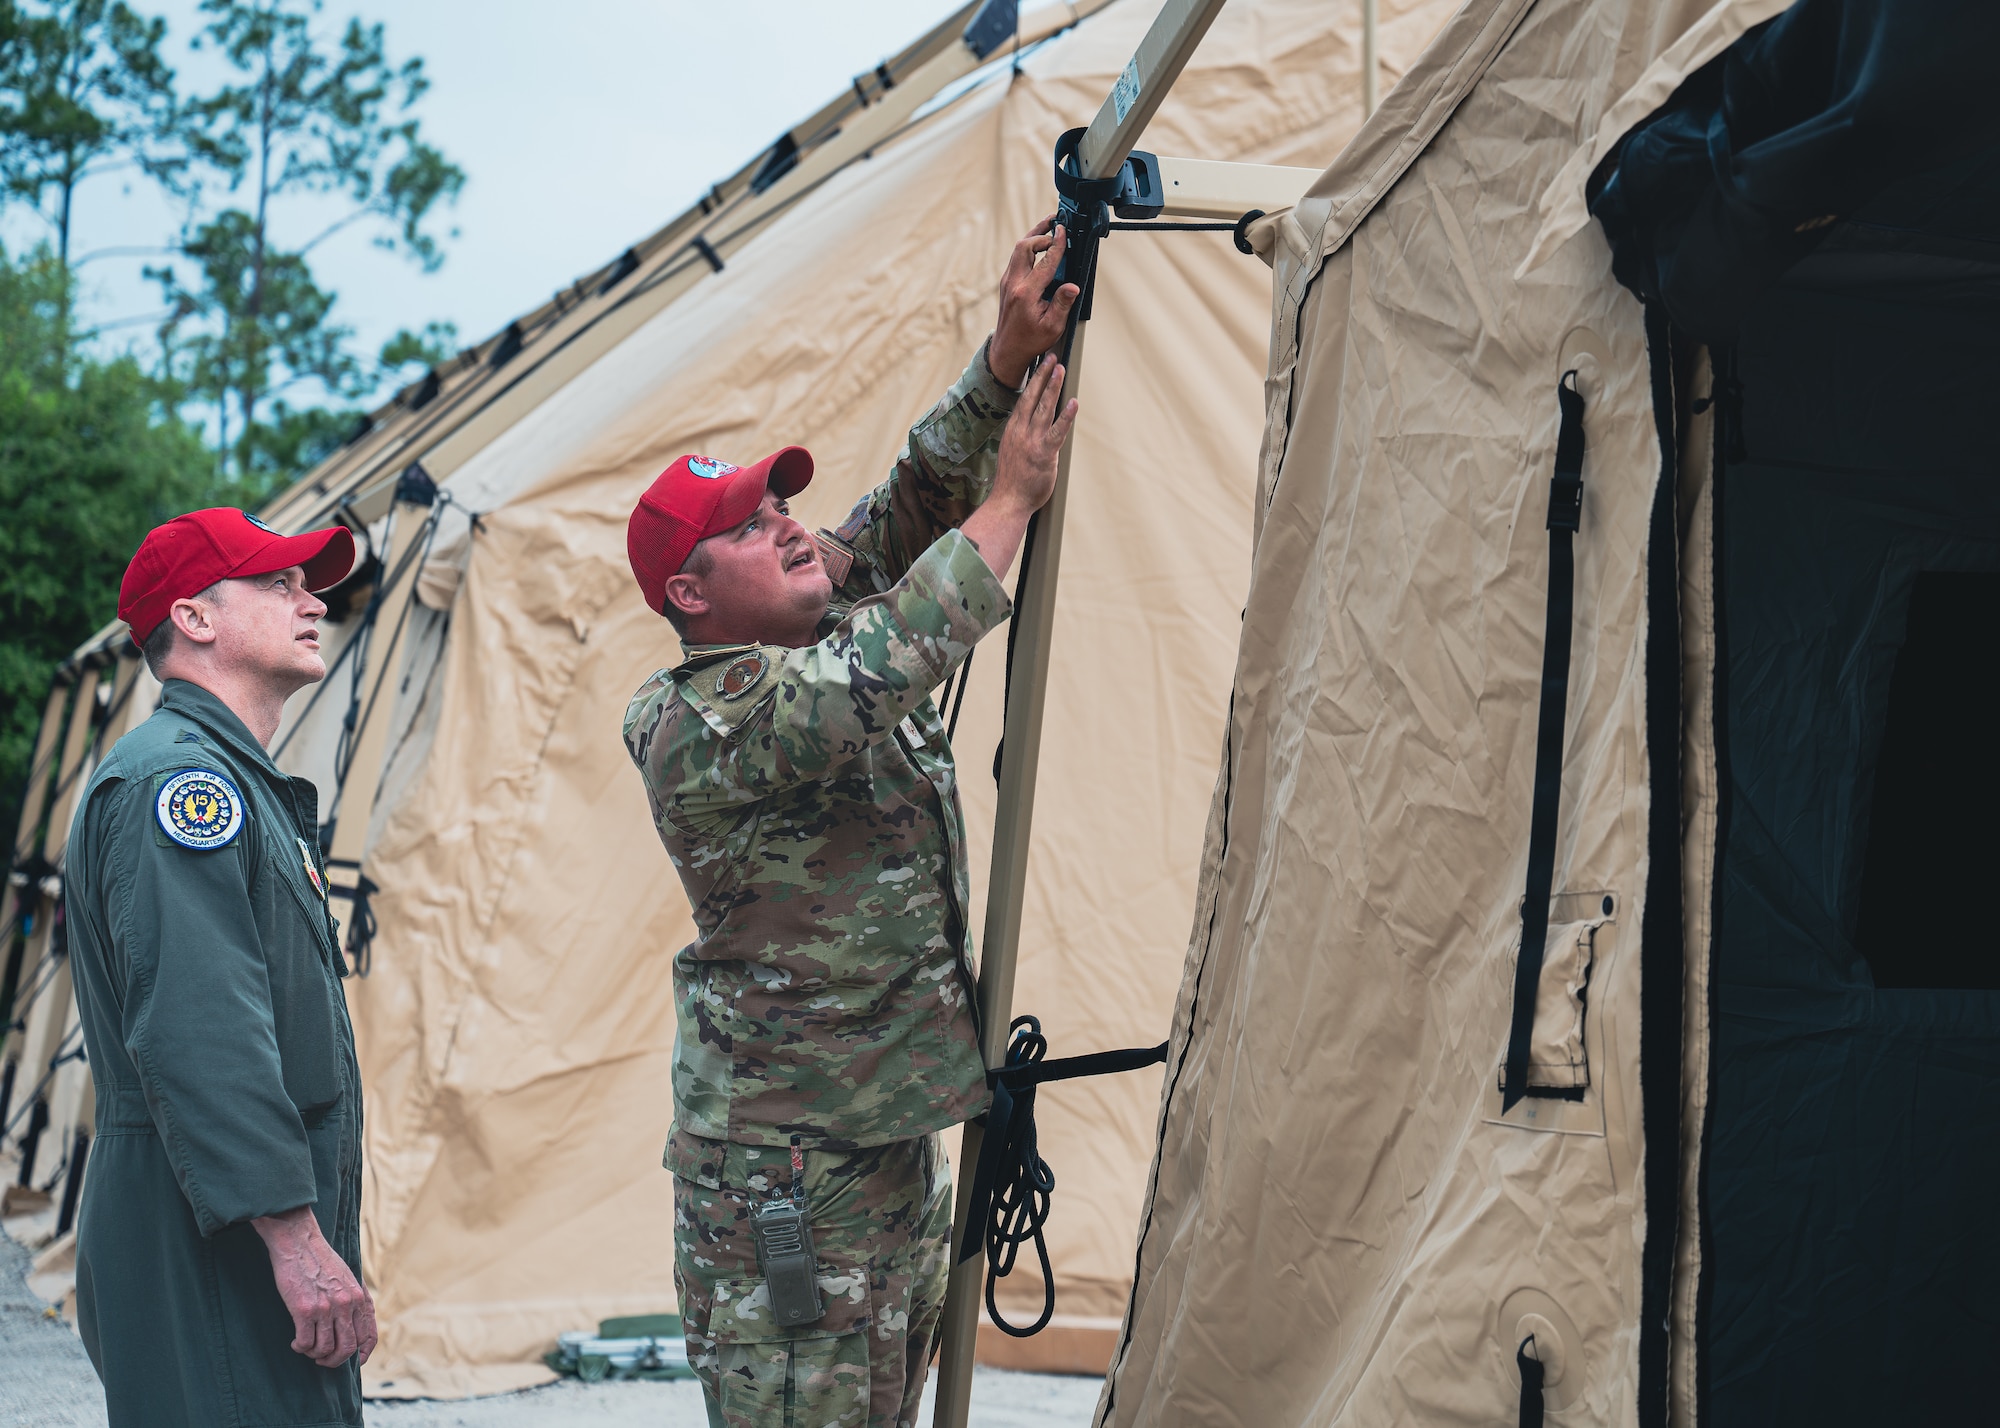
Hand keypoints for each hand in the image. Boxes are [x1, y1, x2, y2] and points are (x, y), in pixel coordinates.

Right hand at [252, 1205, 376, 1368]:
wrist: (299, 1243)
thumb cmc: (320, 1260)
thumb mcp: (347, 1277)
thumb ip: (354, 1298)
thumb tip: (355, 1323)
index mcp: (359, 1297)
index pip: (369, 1334)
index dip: (363, 1353)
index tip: (355, 1362)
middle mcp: (346, 1304)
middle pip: (348, 1348)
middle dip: (335, 1360)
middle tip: (323, 1359)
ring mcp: (326, 1308)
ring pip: (325, 1349)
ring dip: (315, 1354)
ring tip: (307, 1348)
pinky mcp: (304, 1310)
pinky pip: (306, 1342)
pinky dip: (300, 1347)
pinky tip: (296, 1342)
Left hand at [989, 215, 1080, 387]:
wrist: (1008, 350)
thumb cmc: (1030, 340)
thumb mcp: (1053, 326)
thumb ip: (1062, 303)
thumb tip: (1072, 286)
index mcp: (1026, 293)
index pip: (1045, 262)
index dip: (1057, 244)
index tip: (1065, 231)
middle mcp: (1013, 284)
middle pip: (1024, 246)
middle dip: (1040, 232)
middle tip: (1056, 223)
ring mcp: (1007, 282)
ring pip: (1018, 250)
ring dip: (1033, 237)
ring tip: (1049, 227)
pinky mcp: (1007, 283)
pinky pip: (1016, 258)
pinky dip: (1029, 248)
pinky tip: (1040, 246)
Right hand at [994, 356, 1078, 512]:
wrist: (1008, 502)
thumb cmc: (1012, 482)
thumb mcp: (1012, 452)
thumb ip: (1022, 437)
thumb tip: (1031, 429)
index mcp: (1013, 430)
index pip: (1023, 399)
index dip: (1032, 381)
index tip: (1038, 365)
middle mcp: (1021, 431)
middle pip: (1032, 397)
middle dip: (1042, 375)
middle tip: (1051, 357)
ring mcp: (1032, 441)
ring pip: (1044, 408)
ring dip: (1052, 387)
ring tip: (1060, 369)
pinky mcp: (1044, 454)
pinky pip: (1057, 431)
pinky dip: (1066, 416)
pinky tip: (1074, 403)